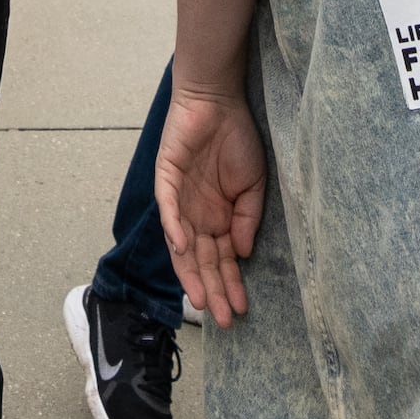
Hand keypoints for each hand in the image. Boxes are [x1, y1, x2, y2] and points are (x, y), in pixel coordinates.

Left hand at [154, 78, 269, 327]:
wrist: (219, 99)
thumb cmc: (237, 138)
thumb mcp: (253, 185)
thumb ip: (247, 219)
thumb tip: (243, 254)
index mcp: (217, 217)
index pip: (221, 260)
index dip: (230, 284)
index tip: (240, 309)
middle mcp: (196, 214)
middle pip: (201, 260)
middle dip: (212, 289)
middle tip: (222, 319)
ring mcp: (179, 199)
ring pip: (181, 245)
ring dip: (190, 272)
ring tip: (201, 299)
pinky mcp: (166, 178)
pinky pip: (167, 209)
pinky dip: (173, 228)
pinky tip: (183, 249)